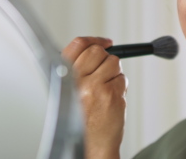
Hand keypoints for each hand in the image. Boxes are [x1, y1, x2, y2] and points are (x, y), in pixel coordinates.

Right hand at [62, 37, 126, 158]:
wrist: (89, 146)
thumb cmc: (79, 121)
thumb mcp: (67, 92)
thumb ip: (77, 69)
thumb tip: (95, 47)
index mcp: (63, 76)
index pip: (78, 44)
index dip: (94, 40)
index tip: (105, 42)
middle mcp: (77, 81)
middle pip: (99, 51)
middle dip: (105, 58)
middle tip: (104, 72)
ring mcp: (96, 88)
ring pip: (114, 63)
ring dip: (114, 74)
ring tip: (105, 90)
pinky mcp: (112, 96)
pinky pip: (122, 79)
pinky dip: (120, 87)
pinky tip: (111, 100)